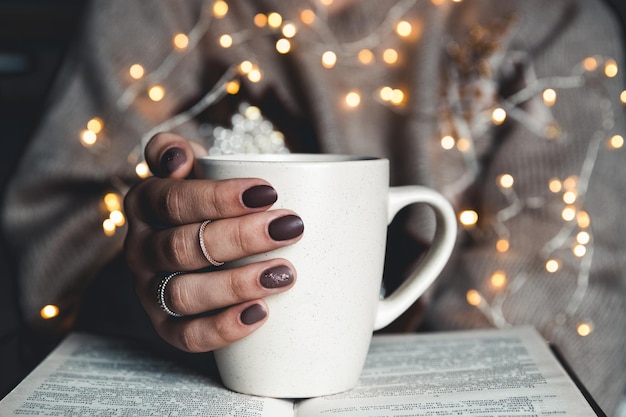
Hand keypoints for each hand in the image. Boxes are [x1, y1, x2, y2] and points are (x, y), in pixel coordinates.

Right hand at [124, 132, 303, 351]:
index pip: (173, 200)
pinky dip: (223, 328)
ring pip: (183, 294)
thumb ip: (176, 150)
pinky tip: (260, 313)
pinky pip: (187, 336)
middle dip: (240, 238)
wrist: (198, 238)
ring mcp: (149, 291)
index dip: (218, 197)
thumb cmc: (205, 200)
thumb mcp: (190, 168)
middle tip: (290, 229)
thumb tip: (179, 159)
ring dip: (236, 284)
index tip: (269, 192)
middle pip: (182, 248)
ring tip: (285, 273)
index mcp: (143, 204)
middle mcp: (138, 250)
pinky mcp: (166, 326)